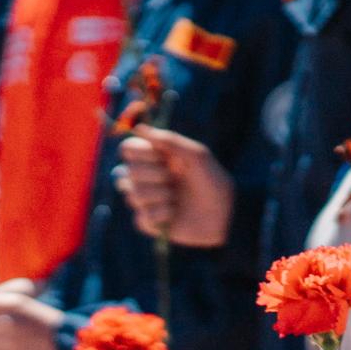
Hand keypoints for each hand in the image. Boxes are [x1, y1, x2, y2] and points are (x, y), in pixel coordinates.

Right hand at [115, 126, 233, 247]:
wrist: (225, 213)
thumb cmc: (213, 181)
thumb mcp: (196, 156)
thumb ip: (169, 140)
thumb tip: (139, 128)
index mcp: (157, 158)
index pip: (129, 149)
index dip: (140, 153)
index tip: (159, 157)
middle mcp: (147, 177)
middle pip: (126, 172)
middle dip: (153, 175)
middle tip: (172, 178)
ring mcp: (147, 200)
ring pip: (132, 195)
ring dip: (159, 195)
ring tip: (177, 197)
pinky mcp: (148, 221)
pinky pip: (142, 217)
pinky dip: (161, 215)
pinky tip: (175, 214)